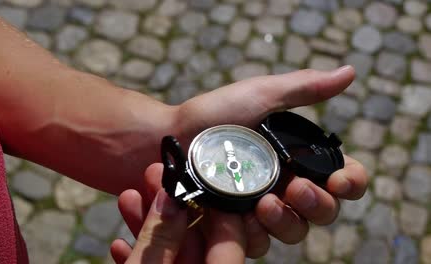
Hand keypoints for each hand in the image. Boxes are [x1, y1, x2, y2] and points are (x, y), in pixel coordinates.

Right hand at [111, 189, 245, 263]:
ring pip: (176, 253)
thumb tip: (170, 199)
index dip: (213, 202)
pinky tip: (120, 244)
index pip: (231, 236)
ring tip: (128, 198)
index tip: (193, 178)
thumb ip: (160, 239)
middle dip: (171, 208)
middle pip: (197, 239)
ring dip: (150, 229)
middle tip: (152, 176)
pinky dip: (144, 258)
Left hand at [122, 66, 368, 258]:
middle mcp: (284, 186)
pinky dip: (254, 233)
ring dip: (286, 221)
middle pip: (323, 211)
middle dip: (317, 204)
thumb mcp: (258, 96)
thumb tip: (350, 71)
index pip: (341, 178)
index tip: (340, 180)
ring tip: (263, 204)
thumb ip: (303, 88)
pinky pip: (259, 243)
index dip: (350, 182)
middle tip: (296, 189)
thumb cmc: (212, 117)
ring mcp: (261, 210)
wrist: (169, 142)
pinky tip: (238, 218)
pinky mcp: (236, 228)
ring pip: (295, 232)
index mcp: (296, 158)